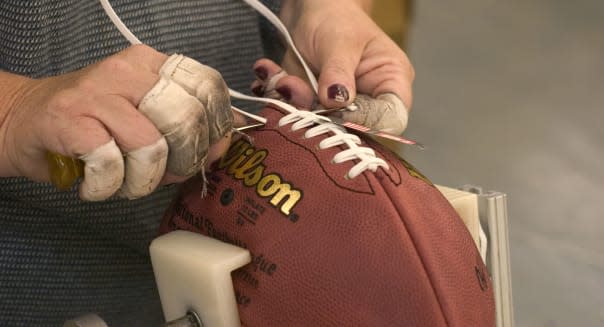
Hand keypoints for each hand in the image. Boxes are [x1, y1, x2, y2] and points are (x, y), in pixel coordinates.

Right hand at [0, 45, 232, 200]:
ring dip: (143, 180)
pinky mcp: (69, 119)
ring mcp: (96, 93)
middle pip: (185, 117)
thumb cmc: (93, 125)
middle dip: (184, 159)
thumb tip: (224, 145)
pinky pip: (111, 163)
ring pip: (151, 145)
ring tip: (125, 181)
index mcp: (151, 64)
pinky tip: (97, 183)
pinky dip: (108, 186)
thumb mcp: (146, 118)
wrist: (24, 121)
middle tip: (163, 174)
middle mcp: (126, 71)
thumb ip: (186, 128)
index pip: (205, 86)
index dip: (215, 126)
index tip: (207, 150)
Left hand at [252, 0, 413, 133]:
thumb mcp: (339, 40)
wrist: (308, 7)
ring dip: (291, 102)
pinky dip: (278, 95)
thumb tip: (337, 101)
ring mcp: (337, 105)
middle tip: (291, 87)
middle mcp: (367, 100)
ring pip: (317, 124)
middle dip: (316, 112)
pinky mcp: (312, 105)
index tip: (333, 109)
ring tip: (280, 77)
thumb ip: (338, 72)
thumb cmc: (336, 15)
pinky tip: (269, 73)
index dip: (364, 123)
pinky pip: (295, 112)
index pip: (390, 120)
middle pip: (349, 128)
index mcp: (390, 82)